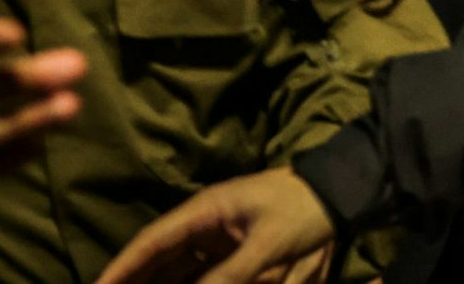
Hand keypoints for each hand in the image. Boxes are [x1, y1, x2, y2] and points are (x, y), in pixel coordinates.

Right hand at [97, 168, 336, 283]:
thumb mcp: (270, 242)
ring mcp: (217, 233)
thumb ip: (234, 273)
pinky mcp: (232, 245)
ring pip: (174, 265)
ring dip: (155, 282)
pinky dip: (183, 282)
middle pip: (157, 255)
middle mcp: (205, 220)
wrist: (340, 189)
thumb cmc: (304, 207)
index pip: (154, 240)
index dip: (123, 265)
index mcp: (207, 209)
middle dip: (132, 278)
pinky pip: (197, 269)